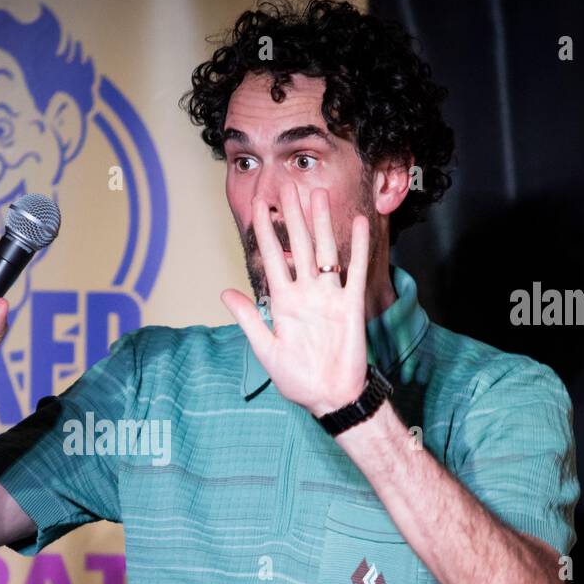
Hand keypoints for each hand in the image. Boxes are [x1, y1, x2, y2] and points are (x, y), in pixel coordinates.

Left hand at [221, 184, 370, 415]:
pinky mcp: (351, 305)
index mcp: (282, 302)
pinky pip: (355, 270)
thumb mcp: (266, 349)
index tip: (258, 206)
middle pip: (298, 246)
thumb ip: (249, 319)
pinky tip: (357, 223)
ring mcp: (329, 297)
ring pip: (324, 251)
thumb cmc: (297, 379)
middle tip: (287, 186)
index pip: (271, 258)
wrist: (330, 397)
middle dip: (292, 216)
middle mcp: (305, 293)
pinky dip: (357, 247)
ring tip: (317, 194)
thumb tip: (226, 293)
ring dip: (321, 223)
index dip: (265, 232)